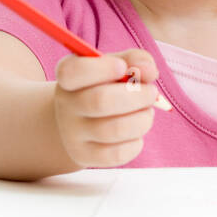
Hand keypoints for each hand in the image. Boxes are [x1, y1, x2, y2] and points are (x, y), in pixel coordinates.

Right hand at [53, 49, 160, 168]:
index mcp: (68, 76)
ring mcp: (72, 133)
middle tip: (151, 93)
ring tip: (146, 113)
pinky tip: (135, 133)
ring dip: (142, 119)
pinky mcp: (85, 155)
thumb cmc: (105, 86)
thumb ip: (135, 60)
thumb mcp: (116, 65)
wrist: (82, 120)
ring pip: (114, 130)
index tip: (123, 67)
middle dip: (137, 96)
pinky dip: (136, 142)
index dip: (102, 68)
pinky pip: (118, 154)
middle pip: (100, 101)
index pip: (73, 71)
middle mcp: (66, 104)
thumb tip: (149, 71)